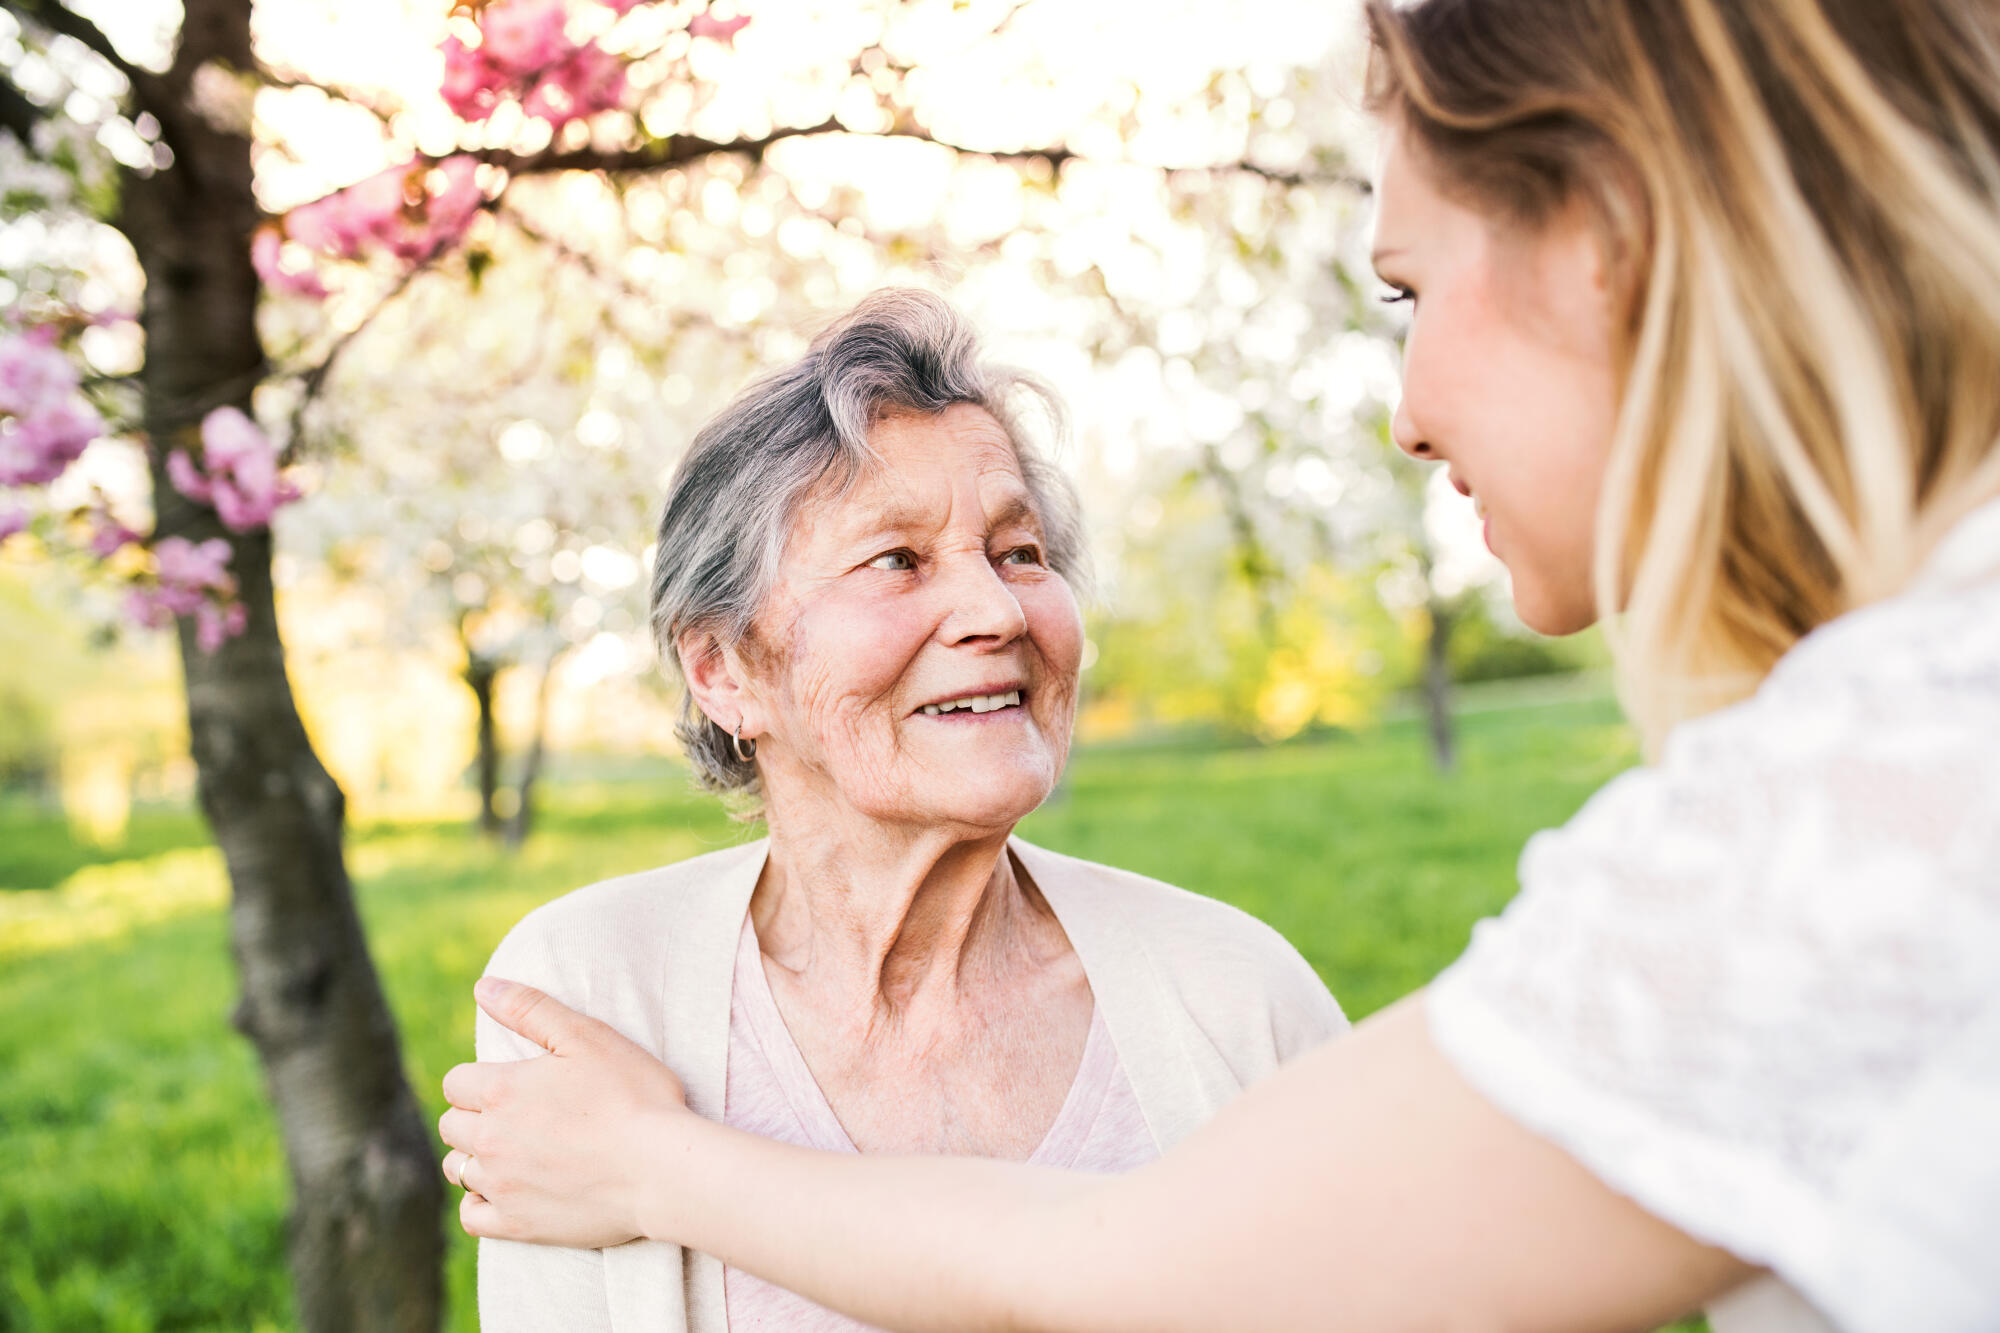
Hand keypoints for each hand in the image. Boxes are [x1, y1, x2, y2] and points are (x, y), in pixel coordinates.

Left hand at [440, 976, 690, 1247]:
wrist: (663, 1169)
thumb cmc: (634, 1096)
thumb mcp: (588, 1036)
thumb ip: (530, 1008)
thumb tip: (483, 986)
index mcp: (502, 1091)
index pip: (456, 1082)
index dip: (479, 1079)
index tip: (510, 1083)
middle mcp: (491, 1140)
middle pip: (451, 1125)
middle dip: (476, 1116)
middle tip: (518, 1115)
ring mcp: (502, 1185)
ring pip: (457, 1170)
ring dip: (476, 1157)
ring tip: (512, 1151)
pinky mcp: (518, 1224)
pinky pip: (471, 1217)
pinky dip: (481, 1203)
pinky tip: (507, 1190)